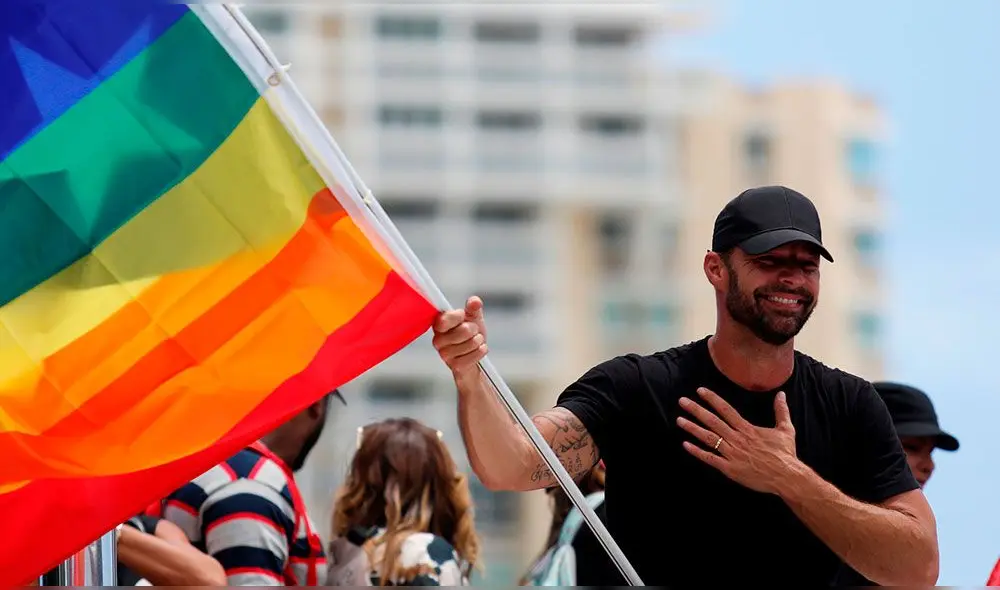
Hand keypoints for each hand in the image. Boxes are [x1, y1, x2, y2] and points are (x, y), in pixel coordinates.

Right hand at [432, 296, 487, 378]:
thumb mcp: (473, 318)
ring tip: (475, 341)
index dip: (459, 316)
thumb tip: (475, 301)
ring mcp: (445, 354)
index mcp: (439, 325)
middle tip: (473, 332)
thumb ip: (473, 307)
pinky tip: (479, 350)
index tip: (463, 316)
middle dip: (474, 330)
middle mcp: (438, 340)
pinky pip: (474, 356)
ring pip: (471, 344)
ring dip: (479, 341)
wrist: (474, 356)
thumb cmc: (470, 335)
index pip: (445, 319)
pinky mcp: (454, 366)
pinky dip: (481, 351)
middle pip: (464, 330)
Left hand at [676, 387, 800, 494]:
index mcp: (747, 429)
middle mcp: (737, 439)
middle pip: (713, 421)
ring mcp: (732, 454)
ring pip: (709, 438)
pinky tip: (686, 445)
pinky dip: (697, 452)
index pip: (726, 410)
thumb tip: (781, 394)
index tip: (700, 391)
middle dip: (696, 410)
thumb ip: (781, 410)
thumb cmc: (786, 454)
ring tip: (679, 420)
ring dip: (693, 428)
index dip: (712, 399)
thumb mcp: (785, 429)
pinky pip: (710, 458)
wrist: (787, 477)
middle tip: (682, 401)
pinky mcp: (730, 469)